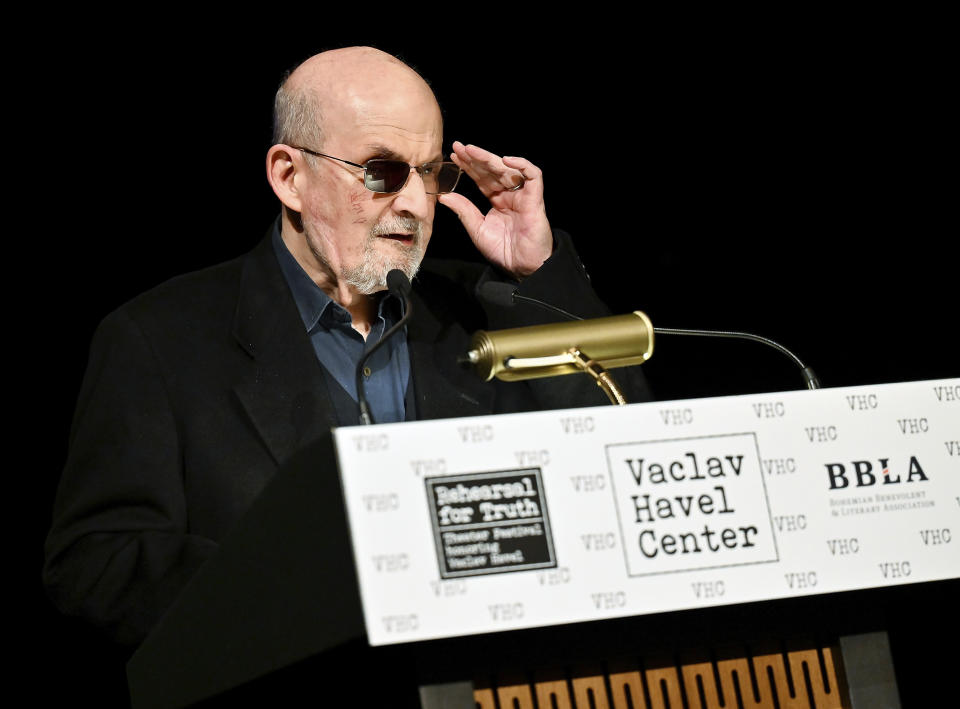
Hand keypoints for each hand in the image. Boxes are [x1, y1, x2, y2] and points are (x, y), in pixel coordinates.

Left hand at [438, 141, 552, 279]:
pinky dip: (522, 165)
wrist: (522, 267)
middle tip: (458, 147)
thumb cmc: (503, 252)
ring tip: (471, 151)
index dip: (468, 166)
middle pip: (492, 170)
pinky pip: (534, 175)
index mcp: (497, 200)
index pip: (481, 178)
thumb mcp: (477, 229)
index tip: (453, 156)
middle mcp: (510, 195)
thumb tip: (444, 195)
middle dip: (475, 157)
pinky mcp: (535, 199)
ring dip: (489, 158)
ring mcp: (523, 195)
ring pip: (508, 168)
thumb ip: (463, 210)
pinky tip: (505, 160)